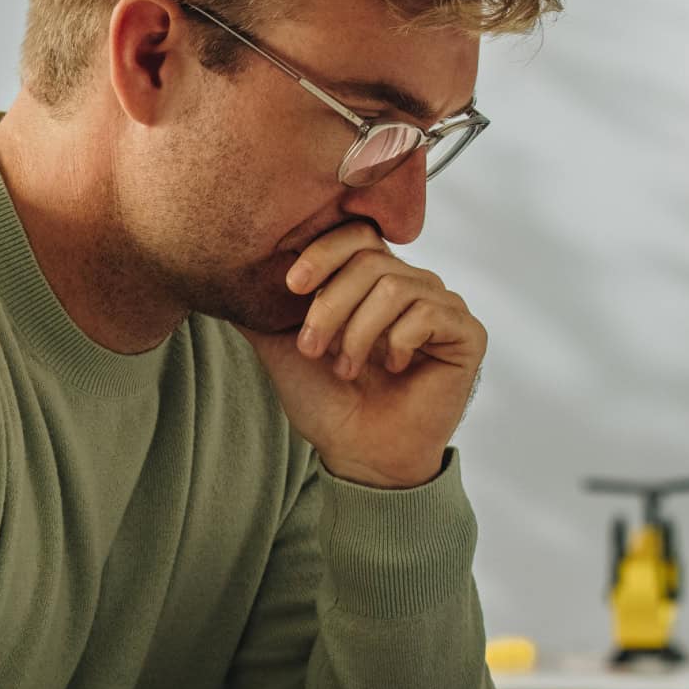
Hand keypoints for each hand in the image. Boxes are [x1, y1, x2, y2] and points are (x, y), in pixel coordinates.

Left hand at [239, 221, 485, 488]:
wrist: (358, 453)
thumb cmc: (327, 402)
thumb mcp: (281, 344)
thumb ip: (260, 304)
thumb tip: (221, 268)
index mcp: (371, 281)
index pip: (355, 235)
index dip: (323, 253)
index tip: (292, 287)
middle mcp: (409, 285)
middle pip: (371, 260)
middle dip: (331, 305)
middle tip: (312, 348)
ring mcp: (441, 307)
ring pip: (396, 286)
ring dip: (358, 332)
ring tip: (345, 368)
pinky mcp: (466, 333)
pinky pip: (429, 312)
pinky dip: (398, 341)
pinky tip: (391, 367)